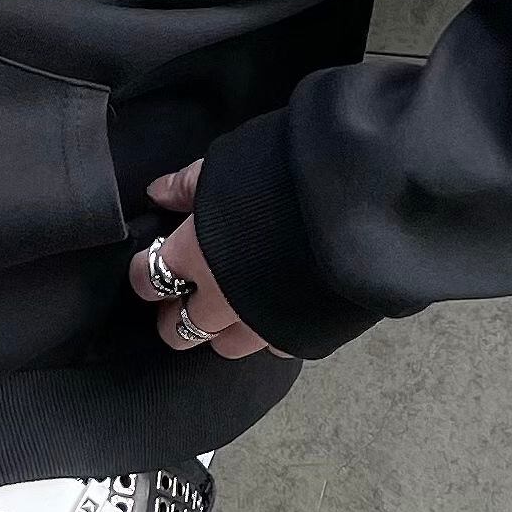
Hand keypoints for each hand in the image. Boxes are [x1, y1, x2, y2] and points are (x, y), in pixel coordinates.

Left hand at [136, 160, 286, 359]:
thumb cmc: (291, 171)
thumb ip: (190, 184)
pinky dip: (270, 332)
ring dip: (220, 329)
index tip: (151, 260)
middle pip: (177, 331)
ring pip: (224, 348)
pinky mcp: (303, 337)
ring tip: (231, 303)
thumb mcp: (231, 164)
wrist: (367, 197)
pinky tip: (277, 307)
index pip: (148, 280)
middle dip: (174, 313)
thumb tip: (159, 193)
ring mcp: (263, 325)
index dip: (145, 271)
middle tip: (185, 292)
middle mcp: (223, 302)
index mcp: (196, 257)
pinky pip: (274, 347)